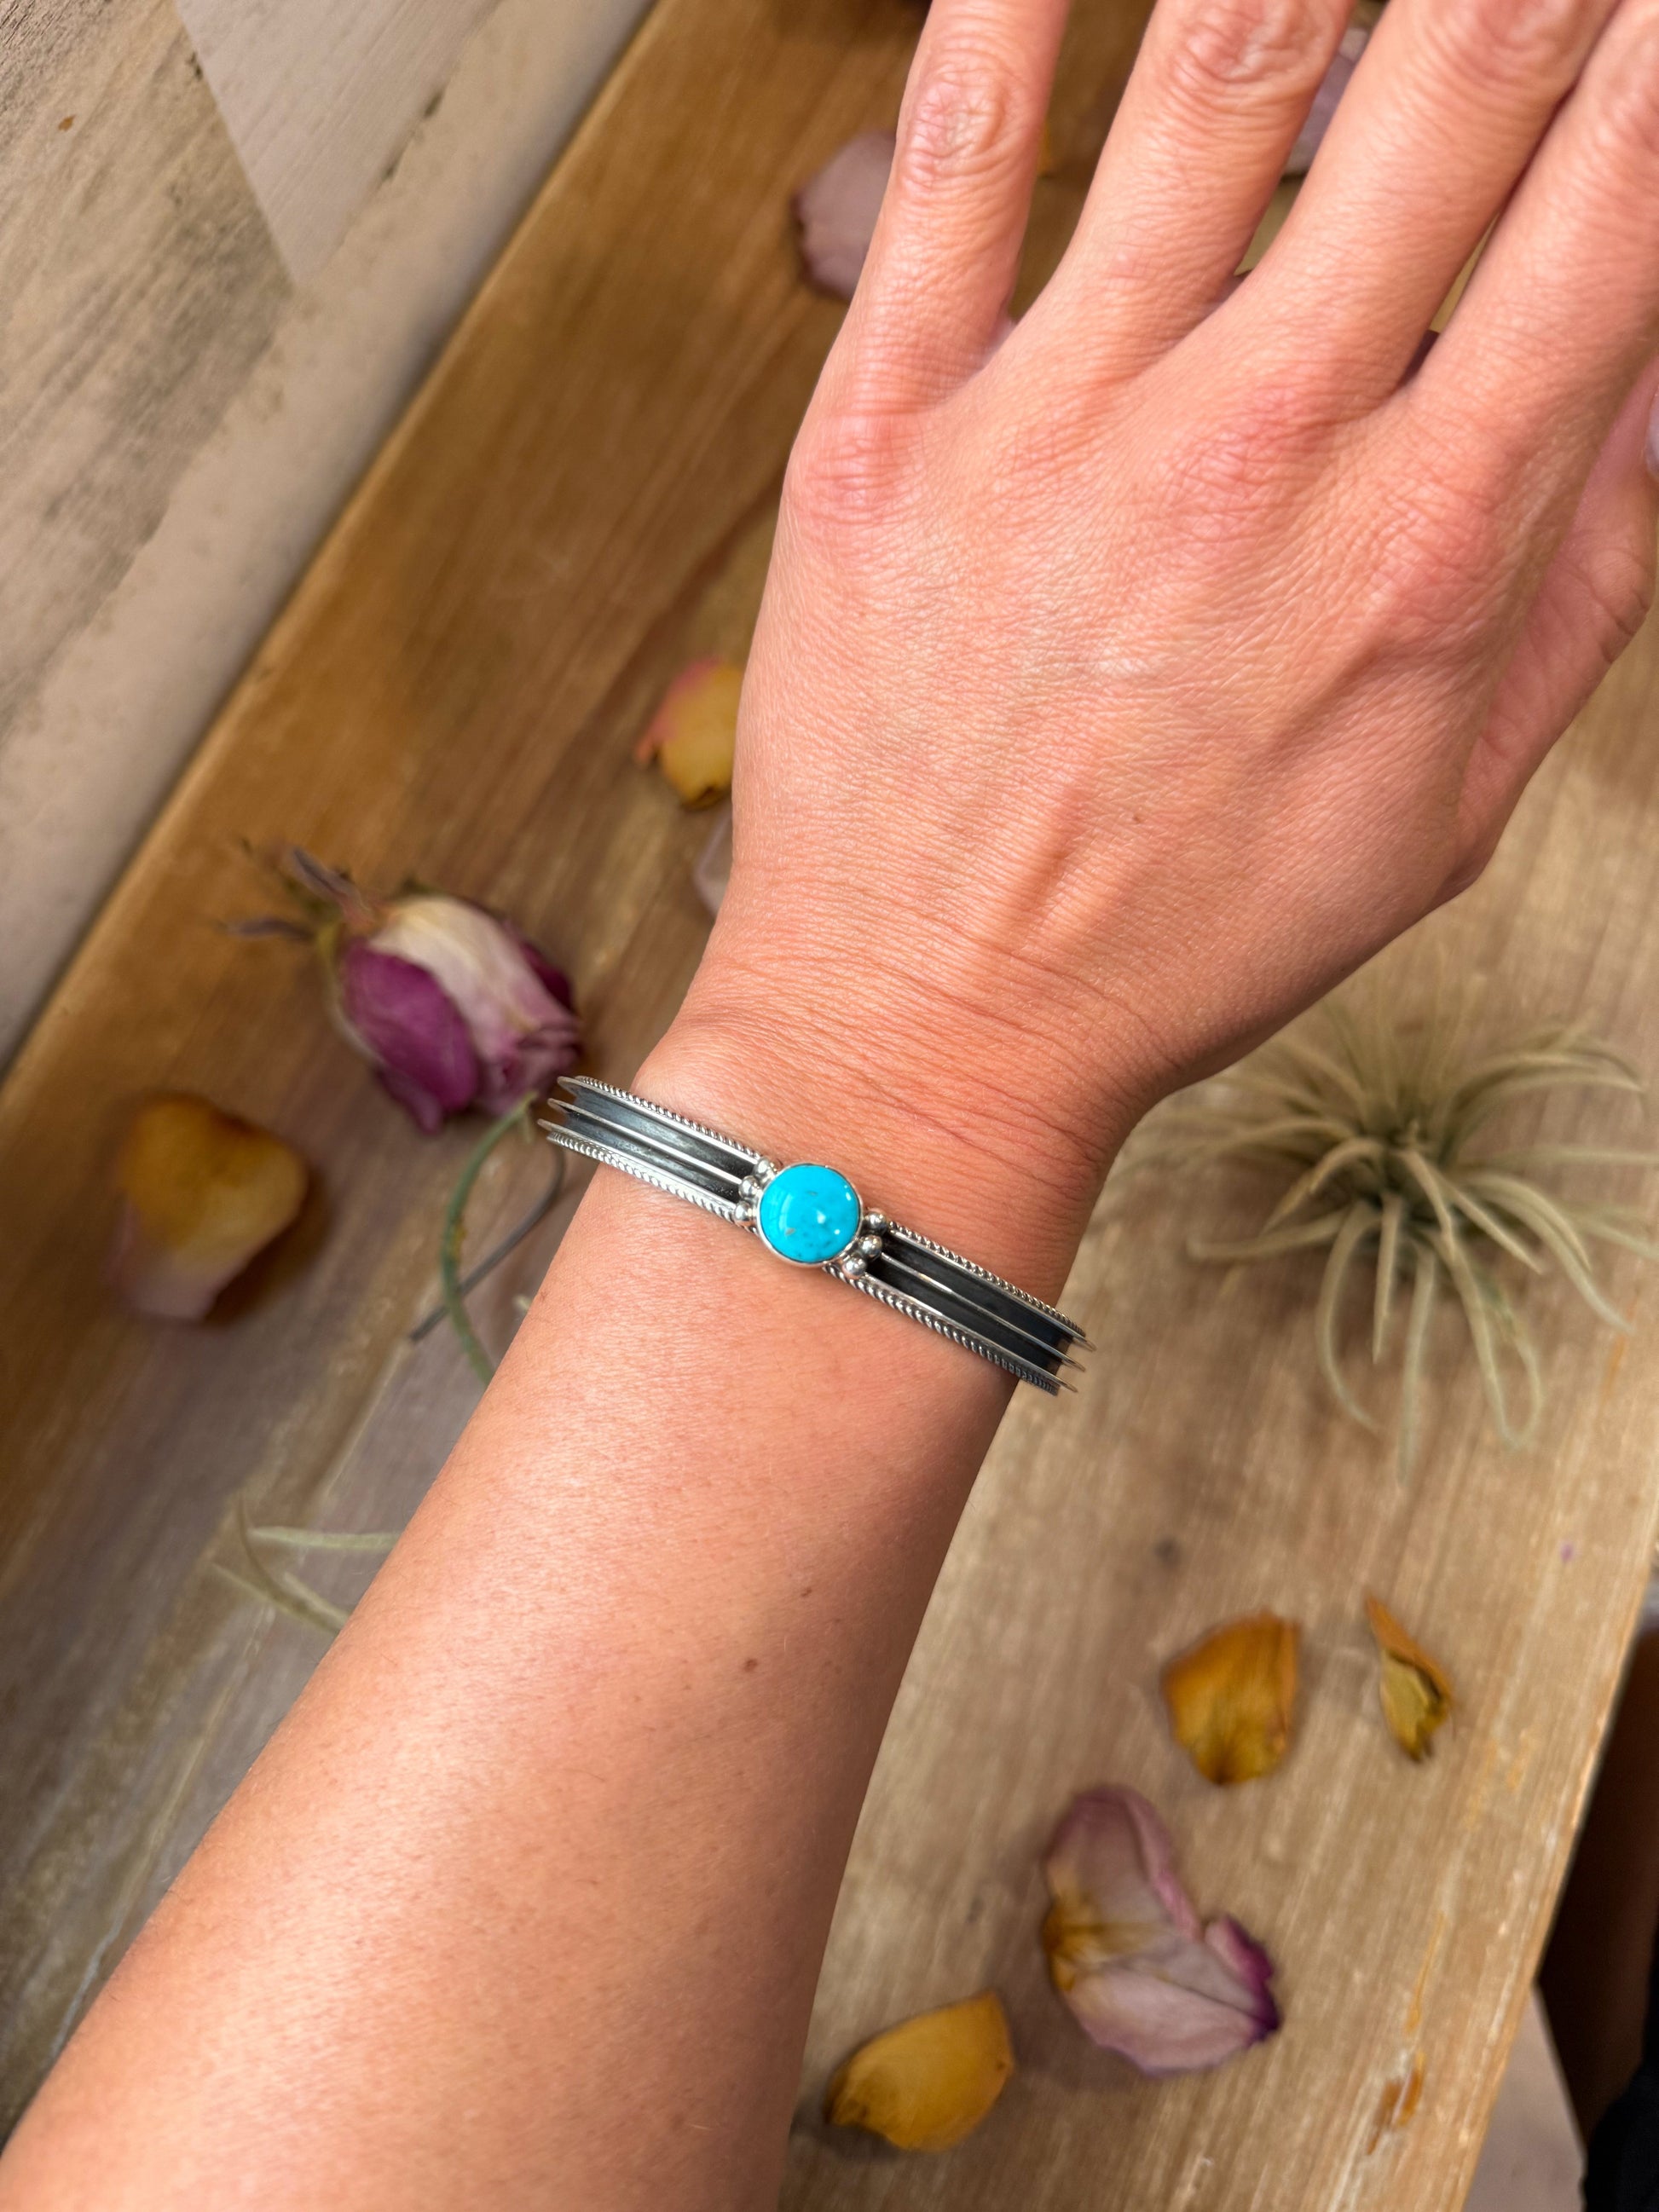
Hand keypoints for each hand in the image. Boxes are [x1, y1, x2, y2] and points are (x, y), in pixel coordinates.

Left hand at [673, 0, 1658, 1249]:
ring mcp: (1062, 417)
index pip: (1619, 193)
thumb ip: (1581, 575)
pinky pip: (962, 148)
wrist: (928, 1023)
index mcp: (1426, 542)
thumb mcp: (1443, 802)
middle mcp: (1262, 444)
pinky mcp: (889, 420)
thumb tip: (1653, 362)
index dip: (1654, 58)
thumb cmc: (1185, 928)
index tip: (1640, 20)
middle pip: (1458, 70)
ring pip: (1229, 55)